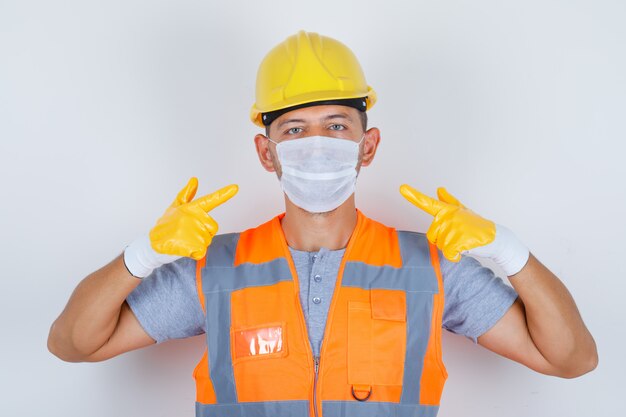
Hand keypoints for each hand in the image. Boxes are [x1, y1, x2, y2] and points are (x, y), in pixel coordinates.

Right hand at [124, 178, 237, 277]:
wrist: (151, 245)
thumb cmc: (166, 225)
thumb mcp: (175, 208)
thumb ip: (186, 194)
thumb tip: (194, 180)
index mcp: (190, 208)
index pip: (209, 200)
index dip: (223, 194)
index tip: (236, 187)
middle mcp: (191, 219)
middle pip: (212, 227)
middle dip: (203, 231)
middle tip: (187, 232)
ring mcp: (191, 232)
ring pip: (207, 239)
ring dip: (198, 242)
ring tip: (184, 240)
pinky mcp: (190, 246)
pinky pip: (201, 251)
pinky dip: (195, 252)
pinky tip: (184, 248)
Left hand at [399, 184, 528, 274]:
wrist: (497, 238)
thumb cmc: (476, 225)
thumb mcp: (462, 212)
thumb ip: (448, 201)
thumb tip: (439, 189)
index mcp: (447, 211)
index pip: (427, 203)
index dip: (413, 196)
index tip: (402, 188)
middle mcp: (449, 217)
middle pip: (432, 236)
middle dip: (444, 240)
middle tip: (459, 236)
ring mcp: (454, 228)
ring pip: (441, 246)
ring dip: (451, 248)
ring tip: (464, 241)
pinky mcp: (460, 240)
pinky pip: (449, 254)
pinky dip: (456, 257)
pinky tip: (465, 250)